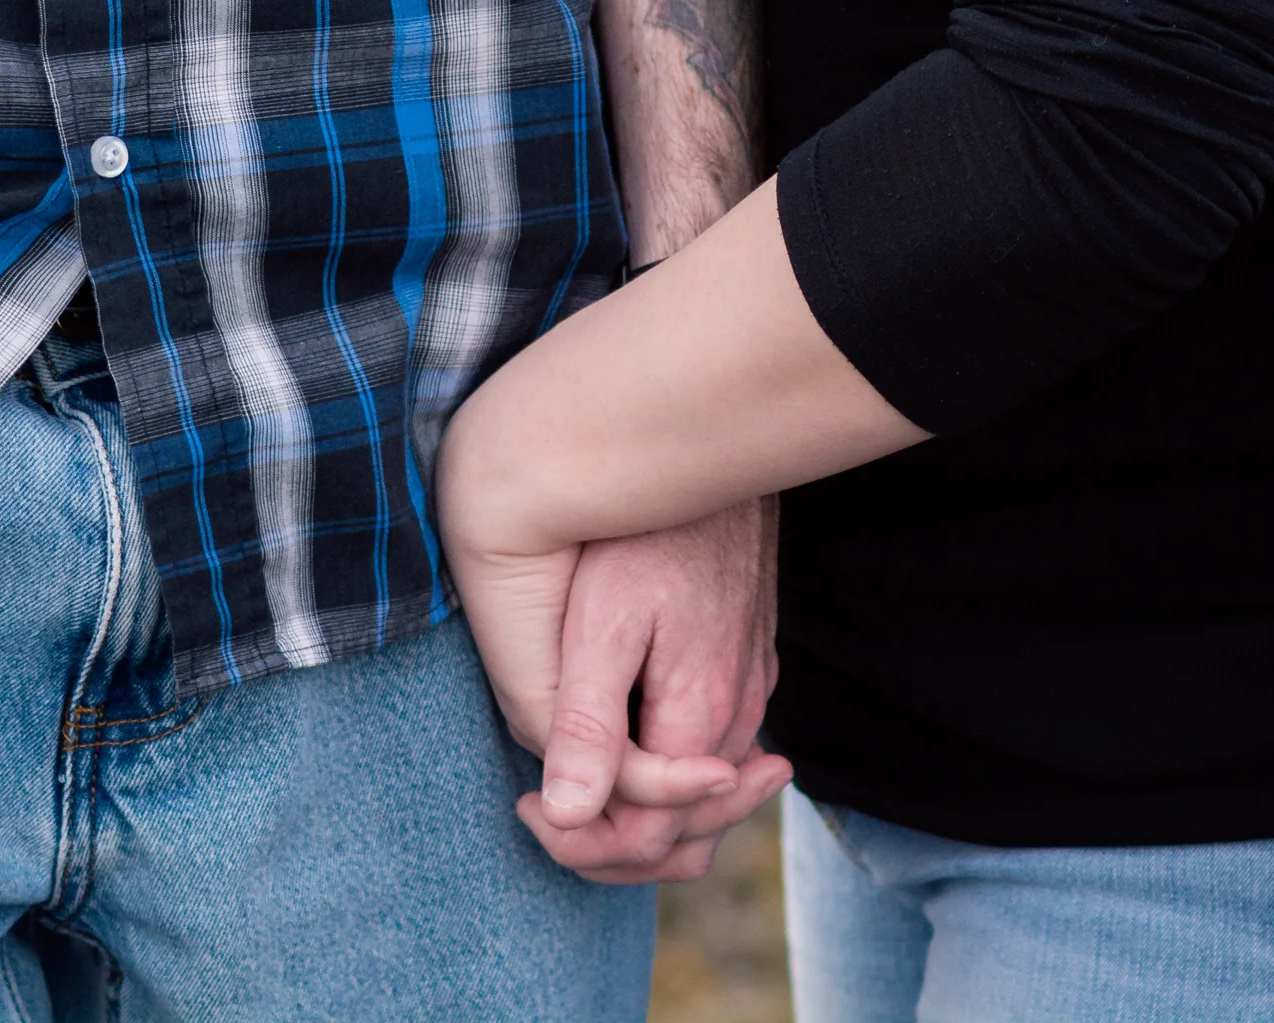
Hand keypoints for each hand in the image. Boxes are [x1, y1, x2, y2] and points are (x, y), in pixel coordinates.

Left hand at [438, 402, 786, 886]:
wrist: (696, 433)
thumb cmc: (638, 526)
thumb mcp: (603, 623)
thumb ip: (589, 725)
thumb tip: (564, 815)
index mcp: (702, 715)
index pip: (648, 832)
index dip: (579, 839)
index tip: (522, 805)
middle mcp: (740, 712)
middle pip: (683, 828)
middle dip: (608, 839)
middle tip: (538, 808)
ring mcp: (750, 683)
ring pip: (702, 792)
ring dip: (638, 810)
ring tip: (572, 791)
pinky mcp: (745, 654)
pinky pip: (712, 743)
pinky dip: (666, 768)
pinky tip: (622, 745)